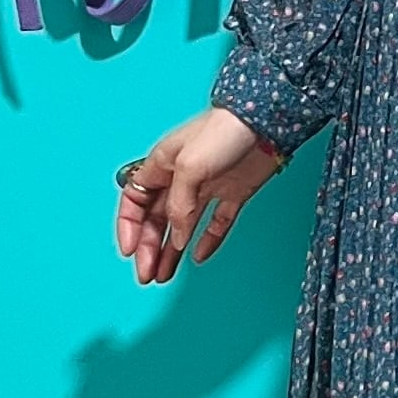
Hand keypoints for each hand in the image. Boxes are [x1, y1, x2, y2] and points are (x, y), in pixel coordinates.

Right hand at [114, 107, 283, 283]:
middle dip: (149, 247)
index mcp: (163, 165)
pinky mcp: (234, 193)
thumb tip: (177, 236)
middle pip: (157, 219)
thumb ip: (178, 205)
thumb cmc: (224, 131)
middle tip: (147, 274)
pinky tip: (200, 257)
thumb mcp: (190, 167)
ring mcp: (209, 187)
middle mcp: (182, 178)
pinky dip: (208, 241)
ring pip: (183, 226)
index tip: (129, 251)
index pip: (135, 200)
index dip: (129, 226)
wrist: (268, 122)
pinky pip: (216, 223)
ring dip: (172, 251)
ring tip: (164, 275)